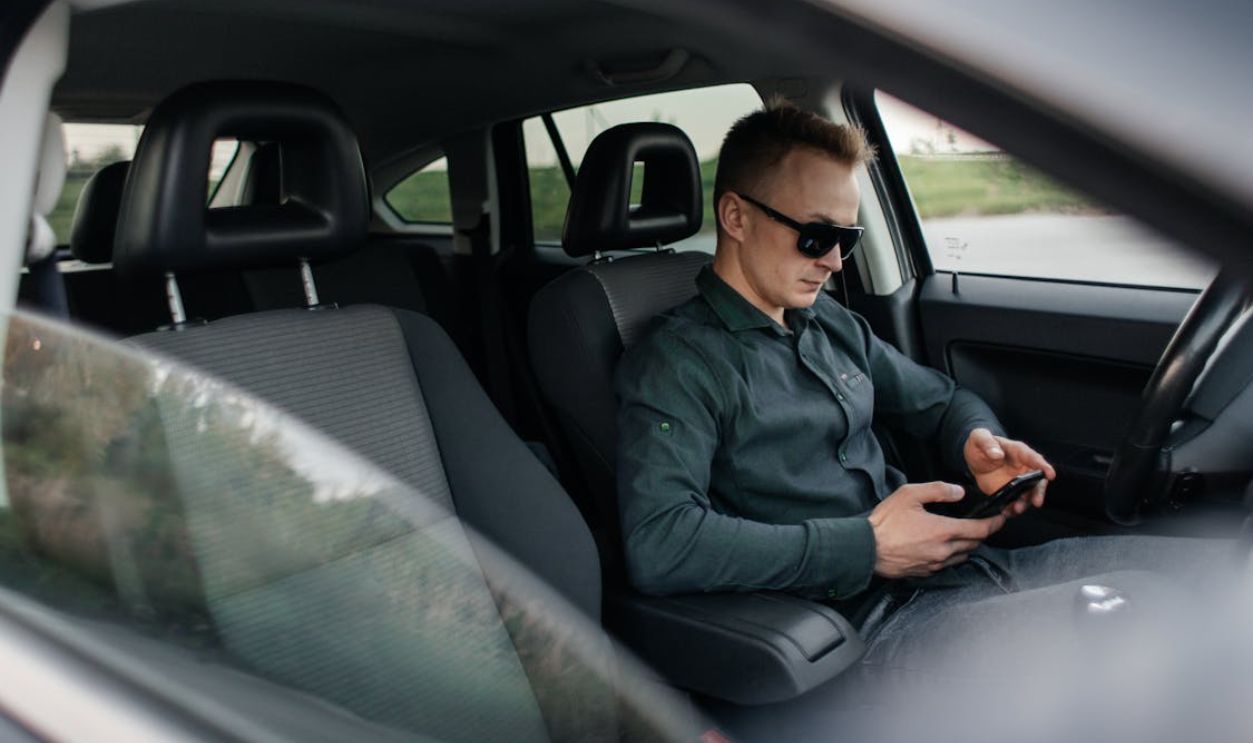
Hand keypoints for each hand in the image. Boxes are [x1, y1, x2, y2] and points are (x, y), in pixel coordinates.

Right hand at [868, 481, 1004, 578]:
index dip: (994, 524)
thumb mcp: (909, 495)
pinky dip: (951, 555)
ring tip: (963, 535)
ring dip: (967, 546)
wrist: (866, 549)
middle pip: (974, 544)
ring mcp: (935, 564)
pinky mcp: (925, 571)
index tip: (1001, 518)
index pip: (979, 530)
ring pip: (962, 556)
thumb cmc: (885, 522)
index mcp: (944, 531)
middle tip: (984, 524)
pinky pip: (947, 564)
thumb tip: (958, 492)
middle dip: (981, 534)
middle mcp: (944, 551)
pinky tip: (943, 546)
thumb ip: (937, 491)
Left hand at [964, 428, 1056, 516]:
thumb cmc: (981, 444)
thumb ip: (987, 443)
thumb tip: (997, 454)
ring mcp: (1018, 482)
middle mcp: (1023, 468)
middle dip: (1038, 492)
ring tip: (1016, 509)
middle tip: (1036, 502)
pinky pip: (1014, 502)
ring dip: (1024, 503)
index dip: (1043, 466)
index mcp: (1019, 452)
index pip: (1034, 458)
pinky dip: (1011, 508)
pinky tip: (1006, 512)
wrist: (975, 458)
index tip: (1050, 475)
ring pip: (1027, 494)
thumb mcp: (980, 438)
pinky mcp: (1010, 492)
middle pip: (1037, 481)